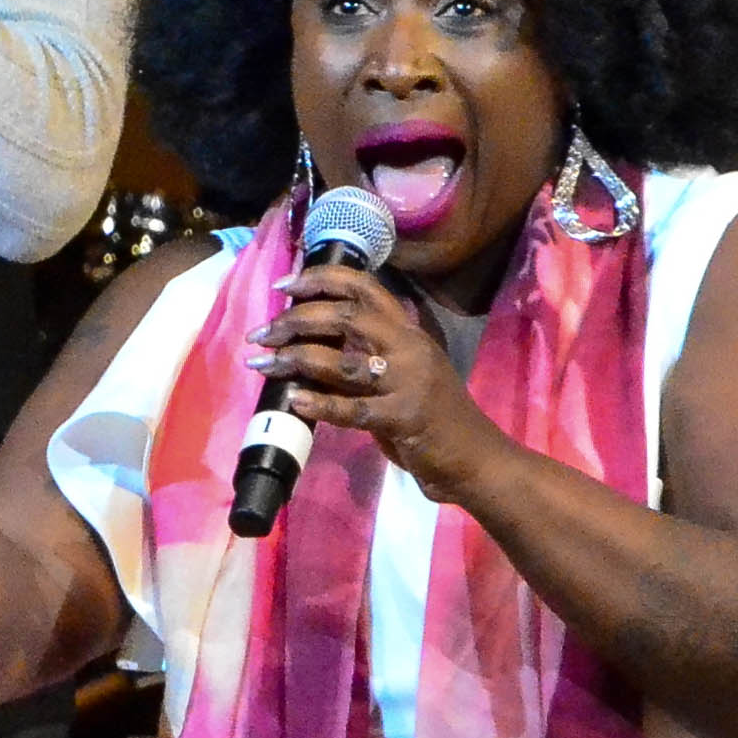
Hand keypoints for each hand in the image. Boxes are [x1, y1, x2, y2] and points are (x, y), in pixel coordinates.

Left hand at [252, 260, 506, 501]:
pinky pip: (352, 409)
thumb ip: (367, 351)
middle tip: (262, 333)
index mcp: (408, 333)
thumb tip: (312, 335)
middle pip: (346, 317)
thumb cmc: (433, 417)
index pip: (365, 288)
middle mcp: (409, 348)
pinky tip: (293, 399)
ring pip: (343, 361)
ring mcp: (408, 382)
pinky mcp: (403, 418)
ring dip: (295, 359)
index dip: (322, 279)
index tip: (284, 285)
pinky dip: (319, 403)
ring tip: (262, 363)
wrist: (475, 458)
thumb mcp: (402, 373)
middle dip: (297, 320)